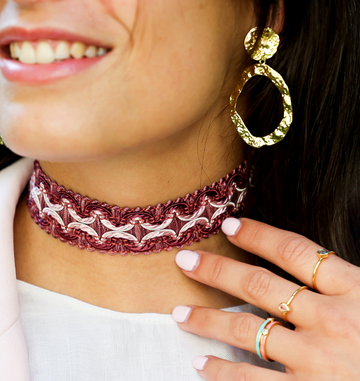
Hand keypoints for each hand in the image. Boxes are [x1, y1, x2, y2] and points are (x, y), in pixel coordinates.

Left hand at [172, 217, 359, 379]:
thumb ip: (350, 279)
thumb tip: (321, 263)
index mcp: (355, 289)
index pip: (295, 251)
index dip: (258, 235)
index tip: (230, 225)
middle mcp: (331, 319)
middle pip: (260, 284)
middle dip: (218, 270)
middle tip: (185, 260)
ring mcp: (318, 360)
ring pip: (249, 329)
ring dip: (208, 320)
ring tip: (179, 313)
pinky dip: (224, 374)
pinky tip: (201, 367)